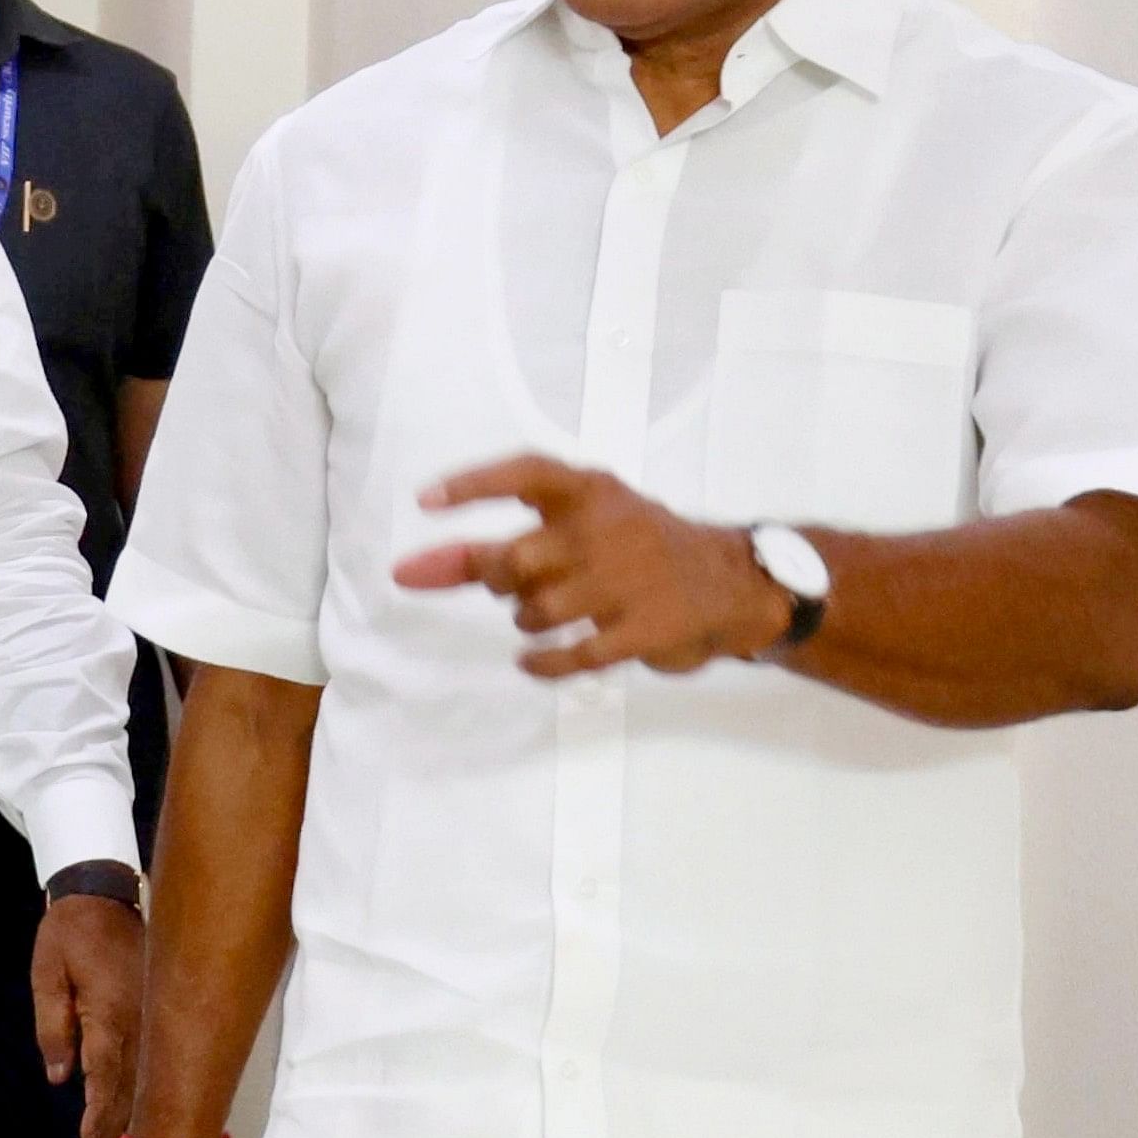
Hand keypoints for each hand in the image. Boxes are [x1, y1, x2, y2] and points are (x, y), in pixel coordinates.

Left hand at [31, 894, 143, 1137]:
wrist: (104, 893)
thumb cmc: (68, 935)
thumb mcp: (46, 976)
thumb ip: (53, 1028)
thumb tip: (61, 1077)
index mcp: (110, 1015)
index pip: (105, 1080)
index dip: (97, 1119)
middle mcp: (140, 1022)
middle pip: (131, 1088)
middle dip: (112, 1127)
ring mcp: (153, 1016)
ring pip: (146, 1077)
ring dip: (130, 1113)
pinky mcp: (158, 1009)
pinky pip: (154, 1058)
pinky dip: (143, 1087)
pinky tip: (135, 1104)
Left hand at [391, 454, 785, 677]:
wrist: (731, 585)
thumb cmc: (633, 552)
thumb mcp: (572, 532)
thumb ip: (483, 551)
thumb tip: (406, 572)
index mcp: (589, 491)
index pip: (524, 473)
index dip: (473, 485)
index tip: (424, 501)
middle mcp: (608, 527)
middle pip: (516, 558)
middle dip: (499, 580)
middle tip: (513, 585)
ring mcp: (630, 579)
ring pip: (538, 610)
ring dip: (526, 620)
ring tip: (545, 616)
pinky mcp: (646, 627)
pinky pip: (573, 655)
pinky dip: (542, 664)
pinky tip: (533, 660)